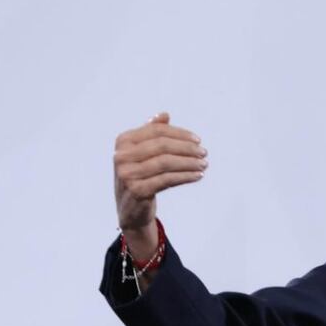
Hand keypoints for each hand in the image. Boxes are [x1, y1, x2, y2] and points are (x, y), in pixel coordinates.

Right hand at [112, 112, 206, 256]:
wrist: (130, 210)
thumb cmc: (139, 177)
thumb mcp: (141, 154)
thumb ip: (151, 133)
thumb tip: (164, 115)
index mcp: (123, 141)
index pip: (156, 131)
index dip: (179, 134)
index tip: (198, 140)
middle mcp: (121, 156)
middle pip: (162, 146)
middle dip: (186, 148)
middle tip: (204, 153)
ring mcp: (128, 174)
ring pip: (166, 163)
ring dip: (189, 163)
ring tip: (203, 164)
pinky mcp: (138, 191)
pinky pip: (167, 180)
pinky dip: (185, 176)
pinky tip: (197, 176)